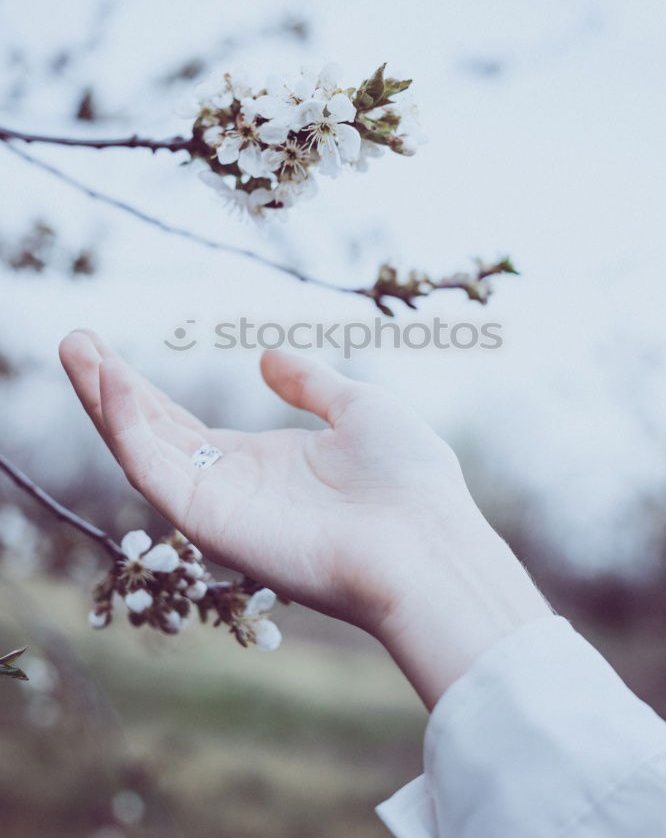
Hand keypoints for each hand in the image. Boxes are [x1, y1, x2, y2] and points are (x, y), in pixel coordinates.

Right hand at [59, 330, 550, 706]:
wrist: (429, 542)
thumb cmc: (408, 482)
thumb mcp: (358, 408)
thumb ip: (310, 383)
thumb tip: (266, 357)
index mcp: (260, 464)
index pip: (182, 426)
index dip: (142, 391)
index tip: (108, 352)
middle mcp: (230, 487)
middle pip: (151, 433)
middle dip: (108, 388)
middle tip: (74, 340)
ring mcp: (218, 506)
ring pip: (142, 450)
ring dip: (103, 399)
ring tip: (74, 348)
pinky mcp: (213, 523)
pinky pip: (156, 471)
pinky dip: (128, 428)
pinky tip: (111, 382)